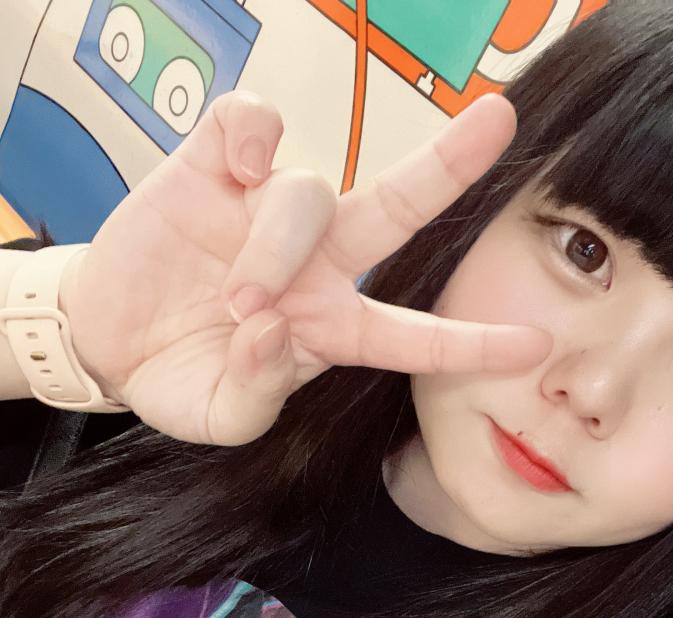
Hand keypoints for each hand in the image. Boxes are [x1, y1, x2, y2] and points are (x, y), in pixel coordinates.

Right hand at [58, 90, 549, 444]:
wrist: (109, 343)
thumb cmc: (183, 379)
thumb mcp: (224, 413)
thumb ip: (258, 387)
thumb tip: (274, 327)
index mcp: (333, 328)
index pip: (415, 336)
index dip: (472, 343)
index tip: (535, 347)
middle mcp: (318, 262)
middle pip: (398, 205)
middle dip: (449, 164)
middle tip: (501, 120)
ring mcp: (267, 208)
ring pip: (309, 190)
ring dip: (277, 245)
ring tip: (241, 298)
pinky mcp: (213, 167)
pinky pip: (251, 122)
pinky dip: (249, 136)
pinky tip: (230, 170)